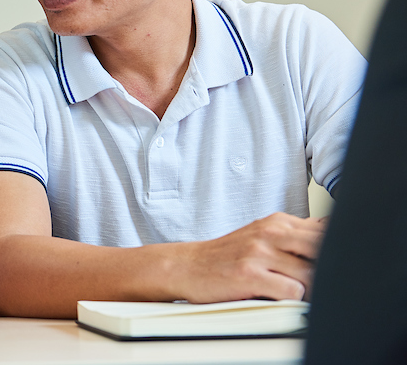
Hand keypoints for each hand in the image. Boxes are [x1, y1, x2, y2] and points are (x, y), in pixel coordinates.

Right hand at [173, 213, 326, 302]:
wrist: (186, 266)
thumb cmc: (227, 256)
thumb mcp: (262, 236)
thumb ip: (296, 236)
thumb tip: (334, 235)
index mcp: (277, 222)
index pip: (326, 230)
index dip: (335, 250)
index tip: (329, 263)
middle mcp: (270, 232)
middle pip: (324, 249)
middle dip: (327, 269)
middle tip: (316, 282)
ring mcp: (259, 252)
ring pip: (312, 274)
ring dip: (308, 290)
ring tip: (290, 291)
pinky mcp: (250, 274)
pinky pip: (293, 292)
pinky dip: (291, 300)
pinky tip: (276, 297)